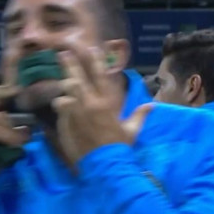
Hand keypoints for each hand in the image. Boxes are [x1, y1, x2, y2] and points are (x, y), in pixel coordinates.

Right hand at [0, 65, 23, 186]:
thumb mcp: (7, 138)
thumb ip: (14, 127)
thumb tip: (32, 124)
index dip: (5, 78)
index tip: (18, 64)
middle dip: (3, 96)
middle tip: (18, 107)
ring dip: (13, 128)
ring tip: (23, 139)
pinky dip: (9, 136)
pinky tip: (17, 145)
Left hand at [52, 47, 152, 164]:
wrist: (105, 164)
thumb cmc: (119, 147)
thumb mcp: (132, 130)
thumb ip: (140, 115)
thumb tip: (152, 105)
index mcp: (107, 103)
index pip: (100, 76)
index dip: (96, 61)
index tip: (91, 49)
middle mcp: (90, 103)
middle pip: (77, 78)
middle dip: (70, 65)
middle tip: (63, 54)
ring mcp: (76, 112)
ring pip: (66, 91)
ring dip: (64, 87)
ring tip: (62, 83)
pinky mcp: (66, 122)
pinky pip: (61, 106)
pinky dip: (61, 104)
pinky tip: (61, 104)